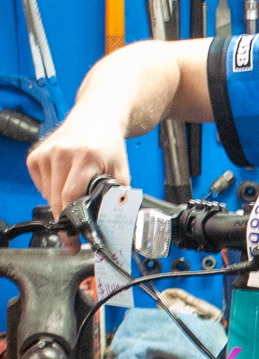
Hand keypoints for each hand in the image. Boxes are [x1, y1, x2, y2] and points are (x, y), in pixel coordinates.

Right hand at [26, 113, 129, 250]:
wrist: (96, 117)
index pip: (71, 197)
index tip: (71, 240)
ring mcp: (46, 153)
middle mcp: (62, 153)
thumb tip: (116, 224)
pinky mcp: (35, 155)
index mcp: (85, 158)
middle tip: (72, 234)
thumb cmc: (109, 145)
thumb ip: (118, 197)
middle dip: (66, 219)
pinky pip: (41, 185)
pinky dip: (52, 190)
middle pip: (57, 199)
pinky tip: (65, 181)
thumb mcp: (122, 171)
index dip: (71, 222)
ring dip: (61, 203)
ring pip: (48, 195)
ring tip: (77, 193)